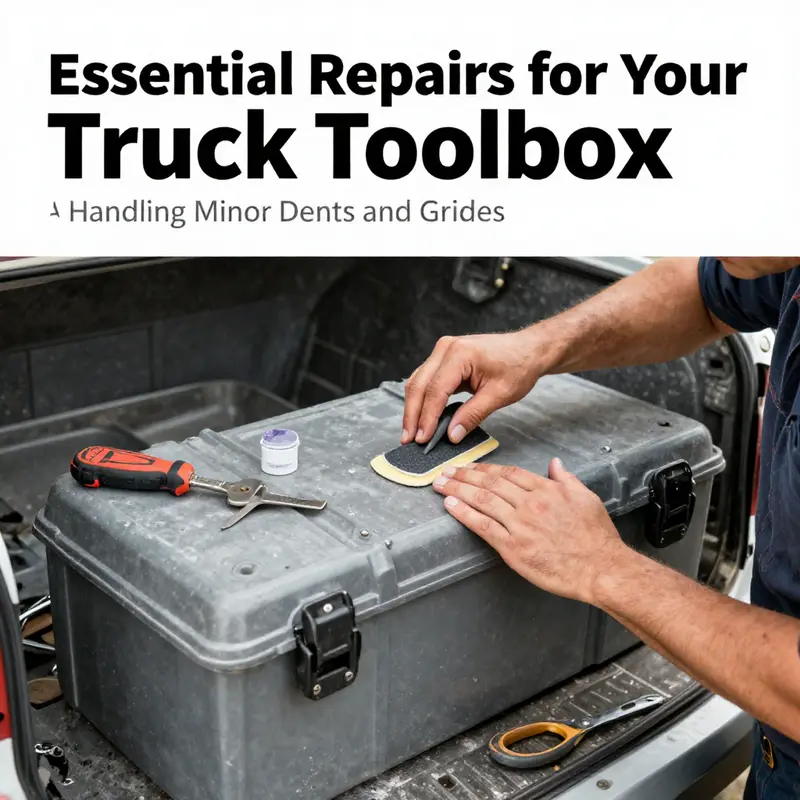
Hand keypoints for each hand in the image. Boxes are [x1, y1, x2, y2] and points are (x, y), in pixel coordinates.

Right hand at [402, 328, 545, 444]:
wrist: (529, 349)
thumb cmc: (519, 366)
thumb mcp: (499, 394)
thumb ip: (473, 415)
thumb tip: (451, 435)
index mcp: (459, 354)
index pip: (435, 390)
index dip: (426, 417)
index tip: (422, 439)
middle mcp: (446, 348)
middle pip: (419, 385)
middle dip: (412, 415)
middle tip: (408, 440)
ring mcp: (443, 351)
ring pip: (418, 382)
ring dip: (413, 408)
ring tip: (411, 432)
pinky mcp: (444, 358)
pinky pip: (426, 379)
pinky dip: (422, 399)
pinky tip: (421, 417)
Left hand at [432, 459, 628, 604]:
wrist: (601, 568)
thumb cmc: (596, 538)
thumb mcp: (586, 498)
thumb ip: (566, 479)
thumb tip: (555, 464)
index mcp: (547, 490)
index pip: (509, 472)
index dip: (486, 468)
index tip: (471, 467)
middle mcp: (530, 503)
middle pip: (490, 482)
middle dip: (464, 475)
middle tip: (446, 471)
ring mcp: (520, 525)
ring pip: (482, 500)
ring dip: (457, 489)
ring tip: (441, 484)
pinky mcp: (514, 547)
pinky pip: (483, 526)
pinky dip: (464, 514)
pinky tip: (451, 506)